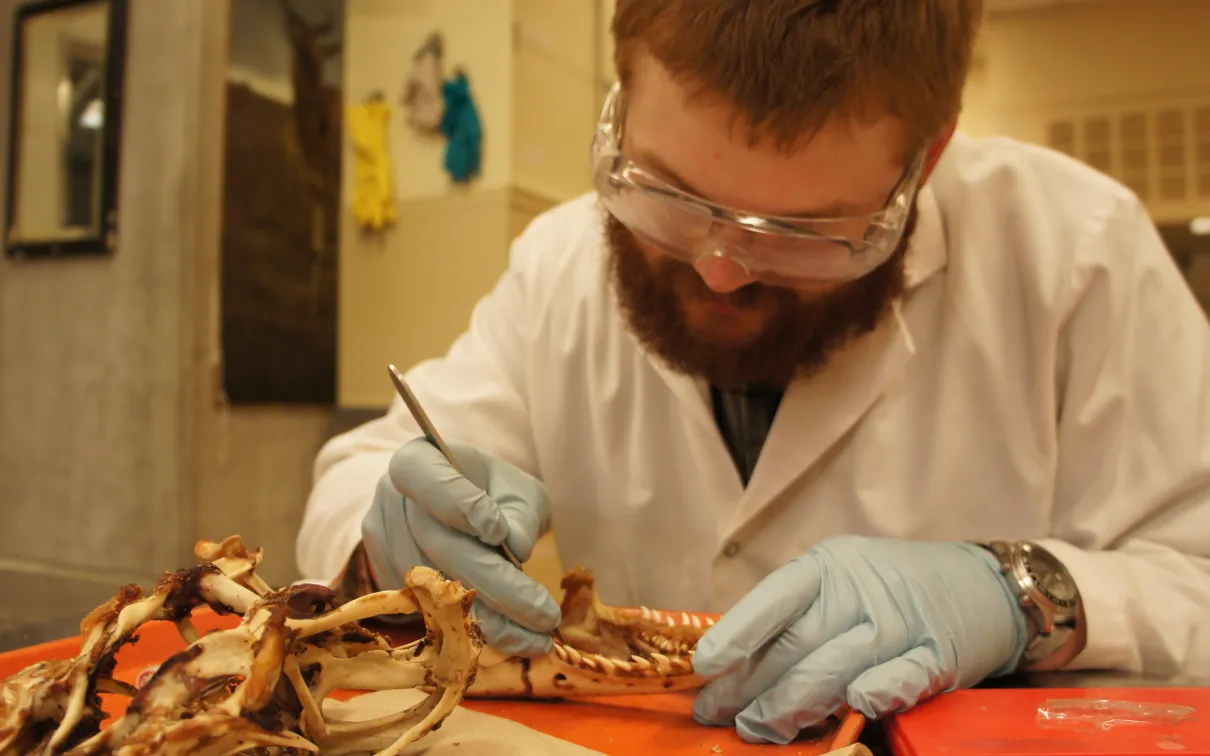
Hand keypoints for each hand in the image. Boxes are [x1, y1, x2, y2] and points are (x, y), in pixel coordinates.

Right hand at [361, 437, 559, 656]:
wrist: (465, 508)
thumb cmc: (496, 494)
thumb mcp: (520, 492)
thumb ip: (521, 515)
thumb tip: (515, 549)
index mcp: (419, 460)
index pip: (423, 475)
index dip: (456, 503)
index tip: (498, 533)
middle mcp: (391, 498)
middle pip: (436, 544)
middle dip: (495, 584)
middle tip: (543, 613)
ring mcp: (384, 541)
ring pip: (433, 586)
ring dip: (489, 618)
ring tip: (537, 636)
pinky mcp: (386, 578)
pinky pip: (427, 608)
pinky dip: (473, 626)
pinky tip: (513, 637)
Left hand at [691, 535, 1027, 743]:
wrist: (985, 586)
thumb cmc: (893, 590)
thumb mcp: (842, 584)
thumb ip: (797, 618)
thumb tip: (733, 665)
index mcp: (830, 567)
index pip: (775, 597)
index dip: (737, 631)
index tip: (705, 664)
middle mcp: (863, 590)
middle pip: (797, 642)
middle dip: (750, 684)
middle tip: (718, 714)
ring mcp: (903, 622)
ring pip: (836, 666)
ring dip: (791, 704)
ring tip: (757, 728)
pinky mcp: (938, 656)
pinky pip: (902, 676)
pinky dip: (878, 691)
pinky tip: (853, 705)